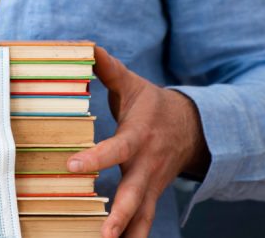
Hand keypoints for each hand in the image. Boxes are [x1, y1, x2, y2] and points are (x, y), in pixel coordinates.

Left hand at [68, 47, 209, 237]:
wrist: (191, 128)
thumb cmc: (152, 104)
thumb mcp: (132, 84)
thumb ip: (107, 68)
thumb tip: (86, 47)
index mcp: (138, 137)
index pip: (116, 150)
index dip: (95, 158)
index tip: (72, 165)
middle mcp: (146, 166)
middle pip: (133, 195)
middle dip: (119, 216)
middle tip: (105, 235)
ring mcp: (151, 186)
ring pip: (142, 216)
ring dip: (128, 234)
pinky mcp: (152, 198)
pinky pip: (143, 223)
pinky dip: (133, 237)